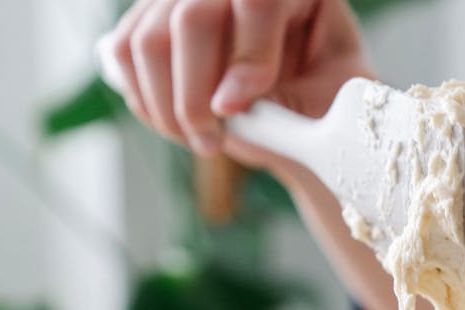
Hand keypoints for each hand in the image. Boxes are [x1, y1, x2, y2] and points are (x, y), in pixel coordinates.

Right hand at [103, 0, 371, 157]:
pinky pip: (125, 52)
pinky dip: (146, 99)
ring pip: (151, 39)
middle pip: (194, 15)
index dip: (247, 57)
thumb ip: (305, 97)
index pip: (259, 0)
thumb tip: (232, 103)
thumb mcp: (338, 98)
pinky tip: (179, 126)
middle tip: (212, 141)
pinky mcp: (155, 15)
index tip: (235, 110)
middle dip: (195, 94)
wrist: (304, 99)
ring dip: (168, 106)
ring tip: (202, 141)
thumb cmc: (327, 95)